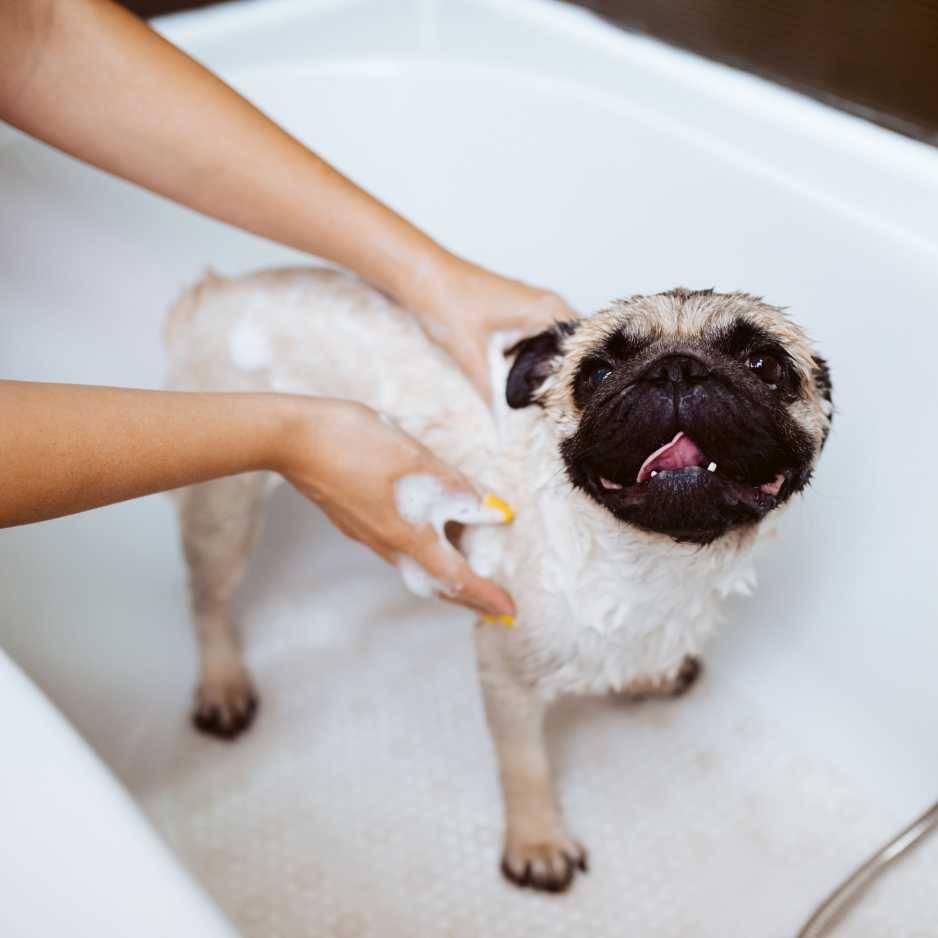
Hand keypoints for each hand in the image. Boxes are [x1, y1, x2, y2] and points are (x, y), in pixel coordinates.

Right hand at [278, 398, 514, 618]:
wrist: (292, 438)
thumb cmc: (354, 442)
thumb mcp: (415, 457)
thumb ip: (454, 485)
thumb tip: (490, 509)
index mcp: (405, 533)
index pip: (455, 577)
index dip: (485, 595)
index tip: (509, 611)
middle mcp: (386, 544)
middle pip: (434, 583)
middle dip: (467, 597)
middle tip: (493, 605)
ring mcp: (366, 534)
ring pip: (415, 566)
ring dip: (446, 575)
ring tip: (470, 572)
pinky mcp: (355, 520)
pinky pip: (398, 548)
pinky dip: (425, 553)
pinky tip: (431, 535)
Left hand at [405, 258, 576, 399]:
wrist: (422, 275)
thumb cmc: (446, 302)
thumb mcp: (472, 357)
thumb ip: (492, 395)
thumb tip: (504, 428)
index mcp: (546, 311)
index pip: (585, 348)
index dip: (581, 379)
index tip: (573, 406)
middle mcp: (547, 304)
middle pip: (576, 348)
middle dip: (569, 377)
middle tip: (561, 409)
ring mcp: (534, 305)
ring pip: (559, 343)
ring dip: (554, 368)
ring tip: (547, 398)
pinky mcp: (520, 310)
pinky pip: (542, 338)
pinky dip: (538, 358)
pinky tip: (526, 378)